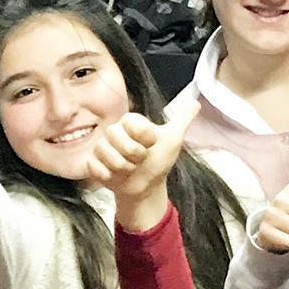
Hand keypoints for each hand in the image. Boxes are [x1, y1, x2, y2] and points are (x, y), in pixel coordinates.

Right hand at [85, 99, 198, 232]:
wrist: (147, 187)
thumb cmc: (158, 161)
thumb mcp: (173, 138)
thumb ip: (182, 118)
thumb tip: (195, 102)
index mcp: (130, 123)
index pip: (130, 121)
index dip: (143, 136)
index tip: (151, 143)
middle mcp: (114, 132)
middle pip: (116, 136)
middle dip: (133, 154)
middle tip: (141, 159)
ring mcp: (102, 148)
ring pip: (106, 153)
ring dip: (123, 167)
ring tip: (130, 169)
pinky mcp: (93, 164)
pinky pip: (95, 167)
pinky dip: (108, 175)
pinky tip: (116, 176)